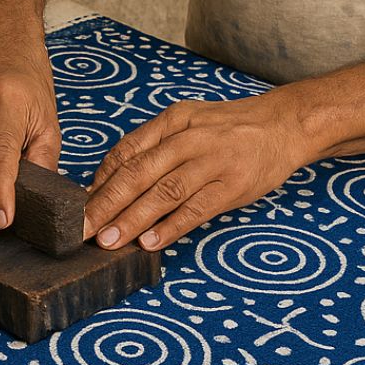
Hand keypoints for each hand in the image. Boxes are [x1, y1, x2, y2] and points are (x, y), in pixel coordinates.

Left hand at [82, 88, 310, 251]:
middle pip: (139, 173)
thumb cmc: (230, 129)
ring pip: (164, 193)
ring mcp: (212, 161)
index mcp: (173, 120)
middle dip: (106, 204)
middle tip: (82, 230)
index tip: (79, 206)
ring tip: (108, 242)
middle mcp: (189, 138)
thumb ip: (156, 147)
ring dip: (132, 220)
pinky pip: (196, 209)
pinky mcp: (233, 185)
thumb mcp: (190, 123)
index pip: (127, 151)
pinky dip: (171, 227)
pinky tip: (151, 243)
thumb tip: (112, 182)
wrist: (284, 124)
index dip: (100, 180)